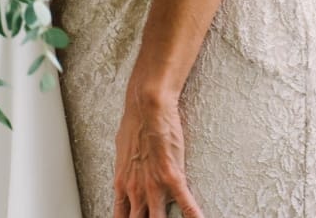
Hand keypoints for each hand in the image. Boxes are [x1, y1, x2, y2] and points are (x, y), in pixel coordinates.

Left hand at [113, 87, 202, 217]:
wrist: (147, 108)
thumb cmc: (135, 123)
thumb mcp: (123, 151)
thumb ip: (126, 169)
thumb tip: (128, 173)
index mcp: (122, 185)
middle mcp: (136, 191)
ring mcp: (154, 186)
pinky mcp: (173, 177)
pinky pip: (186, 203)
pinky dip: (193, 215)